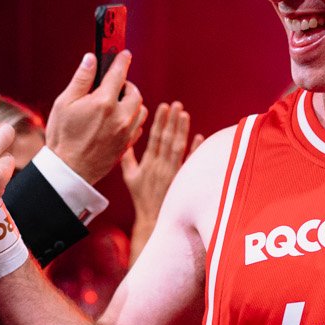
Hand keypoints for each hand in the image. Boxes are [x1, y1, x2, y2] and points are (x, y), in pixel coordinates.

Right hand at [46, 51, 146, 183]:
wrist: (69, 170)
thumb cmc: (62, 136)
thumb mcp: (64, 103)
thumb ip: (81, 79)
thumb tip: (91, 59)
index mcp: (104, 103)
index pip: (118, 74)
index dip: (121, 61)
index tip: (124, 54)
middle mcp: (120, 116)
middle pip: (134, 92)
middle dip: (126, 85)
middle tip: (114, 86)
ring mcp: (126, 132)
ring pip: (140, 109)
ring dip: (132, 102)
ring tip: (116, 104)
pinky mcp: (127, 144)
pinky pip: (138, 126)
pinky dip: (132, 119)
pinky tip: (118, 120)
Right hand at [120, 101, 198, 226]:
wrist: (152, 220)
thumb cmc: (141, 198)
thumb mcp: (130, 178)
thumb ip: (127, 159)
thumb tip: (124, 142)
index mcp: (148, 164)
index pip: (154, 138)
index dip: (159, 121)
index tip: (163, 106)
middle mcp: (160, 167)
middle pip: (167, 139)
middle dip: (172, 120)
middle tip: (177, 104)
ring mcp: (173, 174)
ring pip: (178, 148)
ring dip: (182, 130)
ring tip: (184, 114)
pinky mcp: (183, 181)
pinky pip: (190, 164)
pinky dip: (195, 151)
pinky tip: (199, 137)